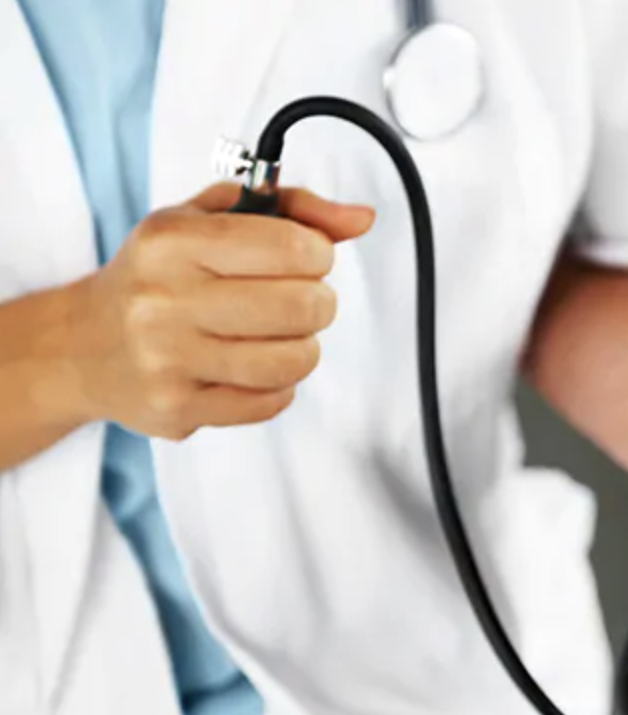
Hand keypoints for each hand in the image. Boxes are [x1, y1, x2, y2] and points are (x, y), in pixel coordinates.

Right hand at [64, 183, 374, 439]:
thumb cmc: (160, 274)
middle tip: (298, 299)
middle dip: (318, 301)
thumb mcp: (211, 219)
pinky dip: (277, 385)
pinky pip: (270, 402)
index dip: (319, 253)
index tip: (306, 257)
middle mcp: (164, 300)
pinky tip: (251, 366)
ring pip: (293, 360)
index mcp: (173, 242)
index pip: (292, 246)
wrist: (82, 346)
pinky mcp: (177, 409)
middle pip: (302, 306)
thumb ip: (293, 208)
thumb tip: (362, 218)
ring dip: (303, 346)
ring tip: (280, 334)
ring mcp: (168, 360)